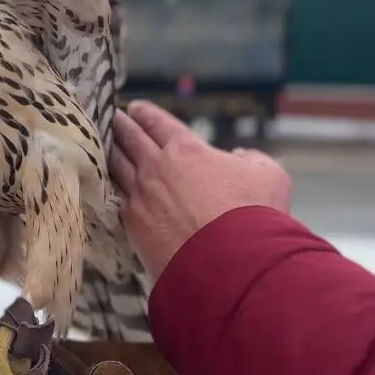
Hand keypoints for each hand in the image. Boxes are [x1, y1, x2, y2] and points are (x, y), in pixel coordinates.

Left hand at [110, 101, 291, 279]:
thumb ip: (253, 159)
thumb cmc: (254, 217)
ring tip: (104, 146)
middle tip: (113, 119)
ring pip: (116, 165)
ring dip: (109, 152)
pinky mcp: (131, 223)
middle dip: (121, 126)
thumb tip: (239, 156)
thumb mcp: (270, 176)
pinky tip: (108, 183)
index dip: (144, 113)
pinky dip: (109, 184)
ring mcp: (140, 195)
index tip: (135, 109)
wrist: (231, 265)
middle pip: (129, 138)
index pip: (157, 122)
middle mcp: (156, 167)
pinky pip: (113, 195)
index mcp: (186, 149)